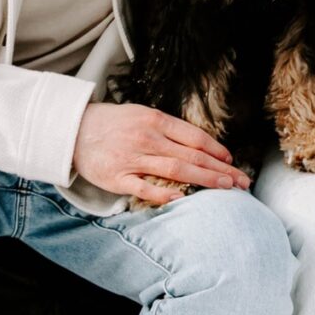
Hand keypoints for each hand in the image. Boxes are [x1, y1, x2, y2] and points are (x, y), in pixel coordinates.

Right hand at [73, 101, 251, 203]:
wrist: (72, 130)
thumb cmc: (111, 123)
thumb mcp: (140, 115)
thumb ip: (167, 129)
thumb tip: (197, 143)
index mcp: (154, 121)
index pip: (194, 137)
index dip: (216, 150)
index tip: (231, 161)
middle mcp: (147, 138)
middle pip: (192, 156)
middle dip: (220, 169)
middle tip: (241, 181)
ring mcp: (133, 158)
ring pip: (177, 171)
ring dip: (205, 180)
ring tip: (226, 188)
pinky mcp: (118, 178)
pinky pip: (146, 188)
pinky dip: (165, 194)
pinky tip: (184, 199)